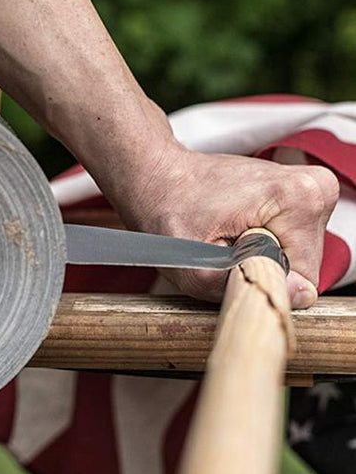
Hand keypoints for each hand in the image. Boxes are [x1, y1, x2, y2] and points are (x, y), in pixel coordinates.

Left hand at [105, 142, 339, 308]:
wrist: (159, 177)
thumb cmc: (170, 213)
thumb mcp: (197, 267)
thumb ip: (248, 285)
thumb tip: (300, 296)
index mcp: (299, 200)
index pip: (303, 276)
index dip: (263, 283)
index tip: (227, 267)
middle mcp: (315, 189)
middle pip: (301, 265)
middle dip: (259, 270)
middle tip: (221, 252)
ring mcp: (310, 190)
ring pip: (293, 256)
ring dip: (257, 259)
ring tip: (225, 239)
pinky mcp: (299, 196)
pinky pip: (287, 243)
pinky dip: (258, 246)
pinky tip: (232, 232)